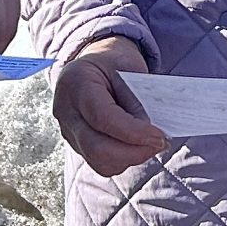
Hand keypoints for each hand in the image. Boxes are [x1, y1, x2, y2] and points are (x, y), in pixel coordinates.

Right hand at [53, 36, 165, 176]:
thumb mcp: (129, 68)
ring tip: (150, 144)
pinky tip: (136, 146)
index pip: (103, 117)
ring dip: (129, 158)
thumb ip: (137, 100)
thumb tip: (151, 135)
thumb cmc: (112, 62)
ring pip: (98, 161)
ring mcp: (68, 130)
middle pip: (96, 147)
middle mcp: (66, 111)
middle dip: (133, 152)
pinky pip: (99, 163)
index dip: (133, 132)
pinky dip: (122, 160)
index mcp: (76, 83)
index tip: (159, 137)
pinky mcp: (76, 144)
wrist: (94, 63)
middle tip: (160, 144)